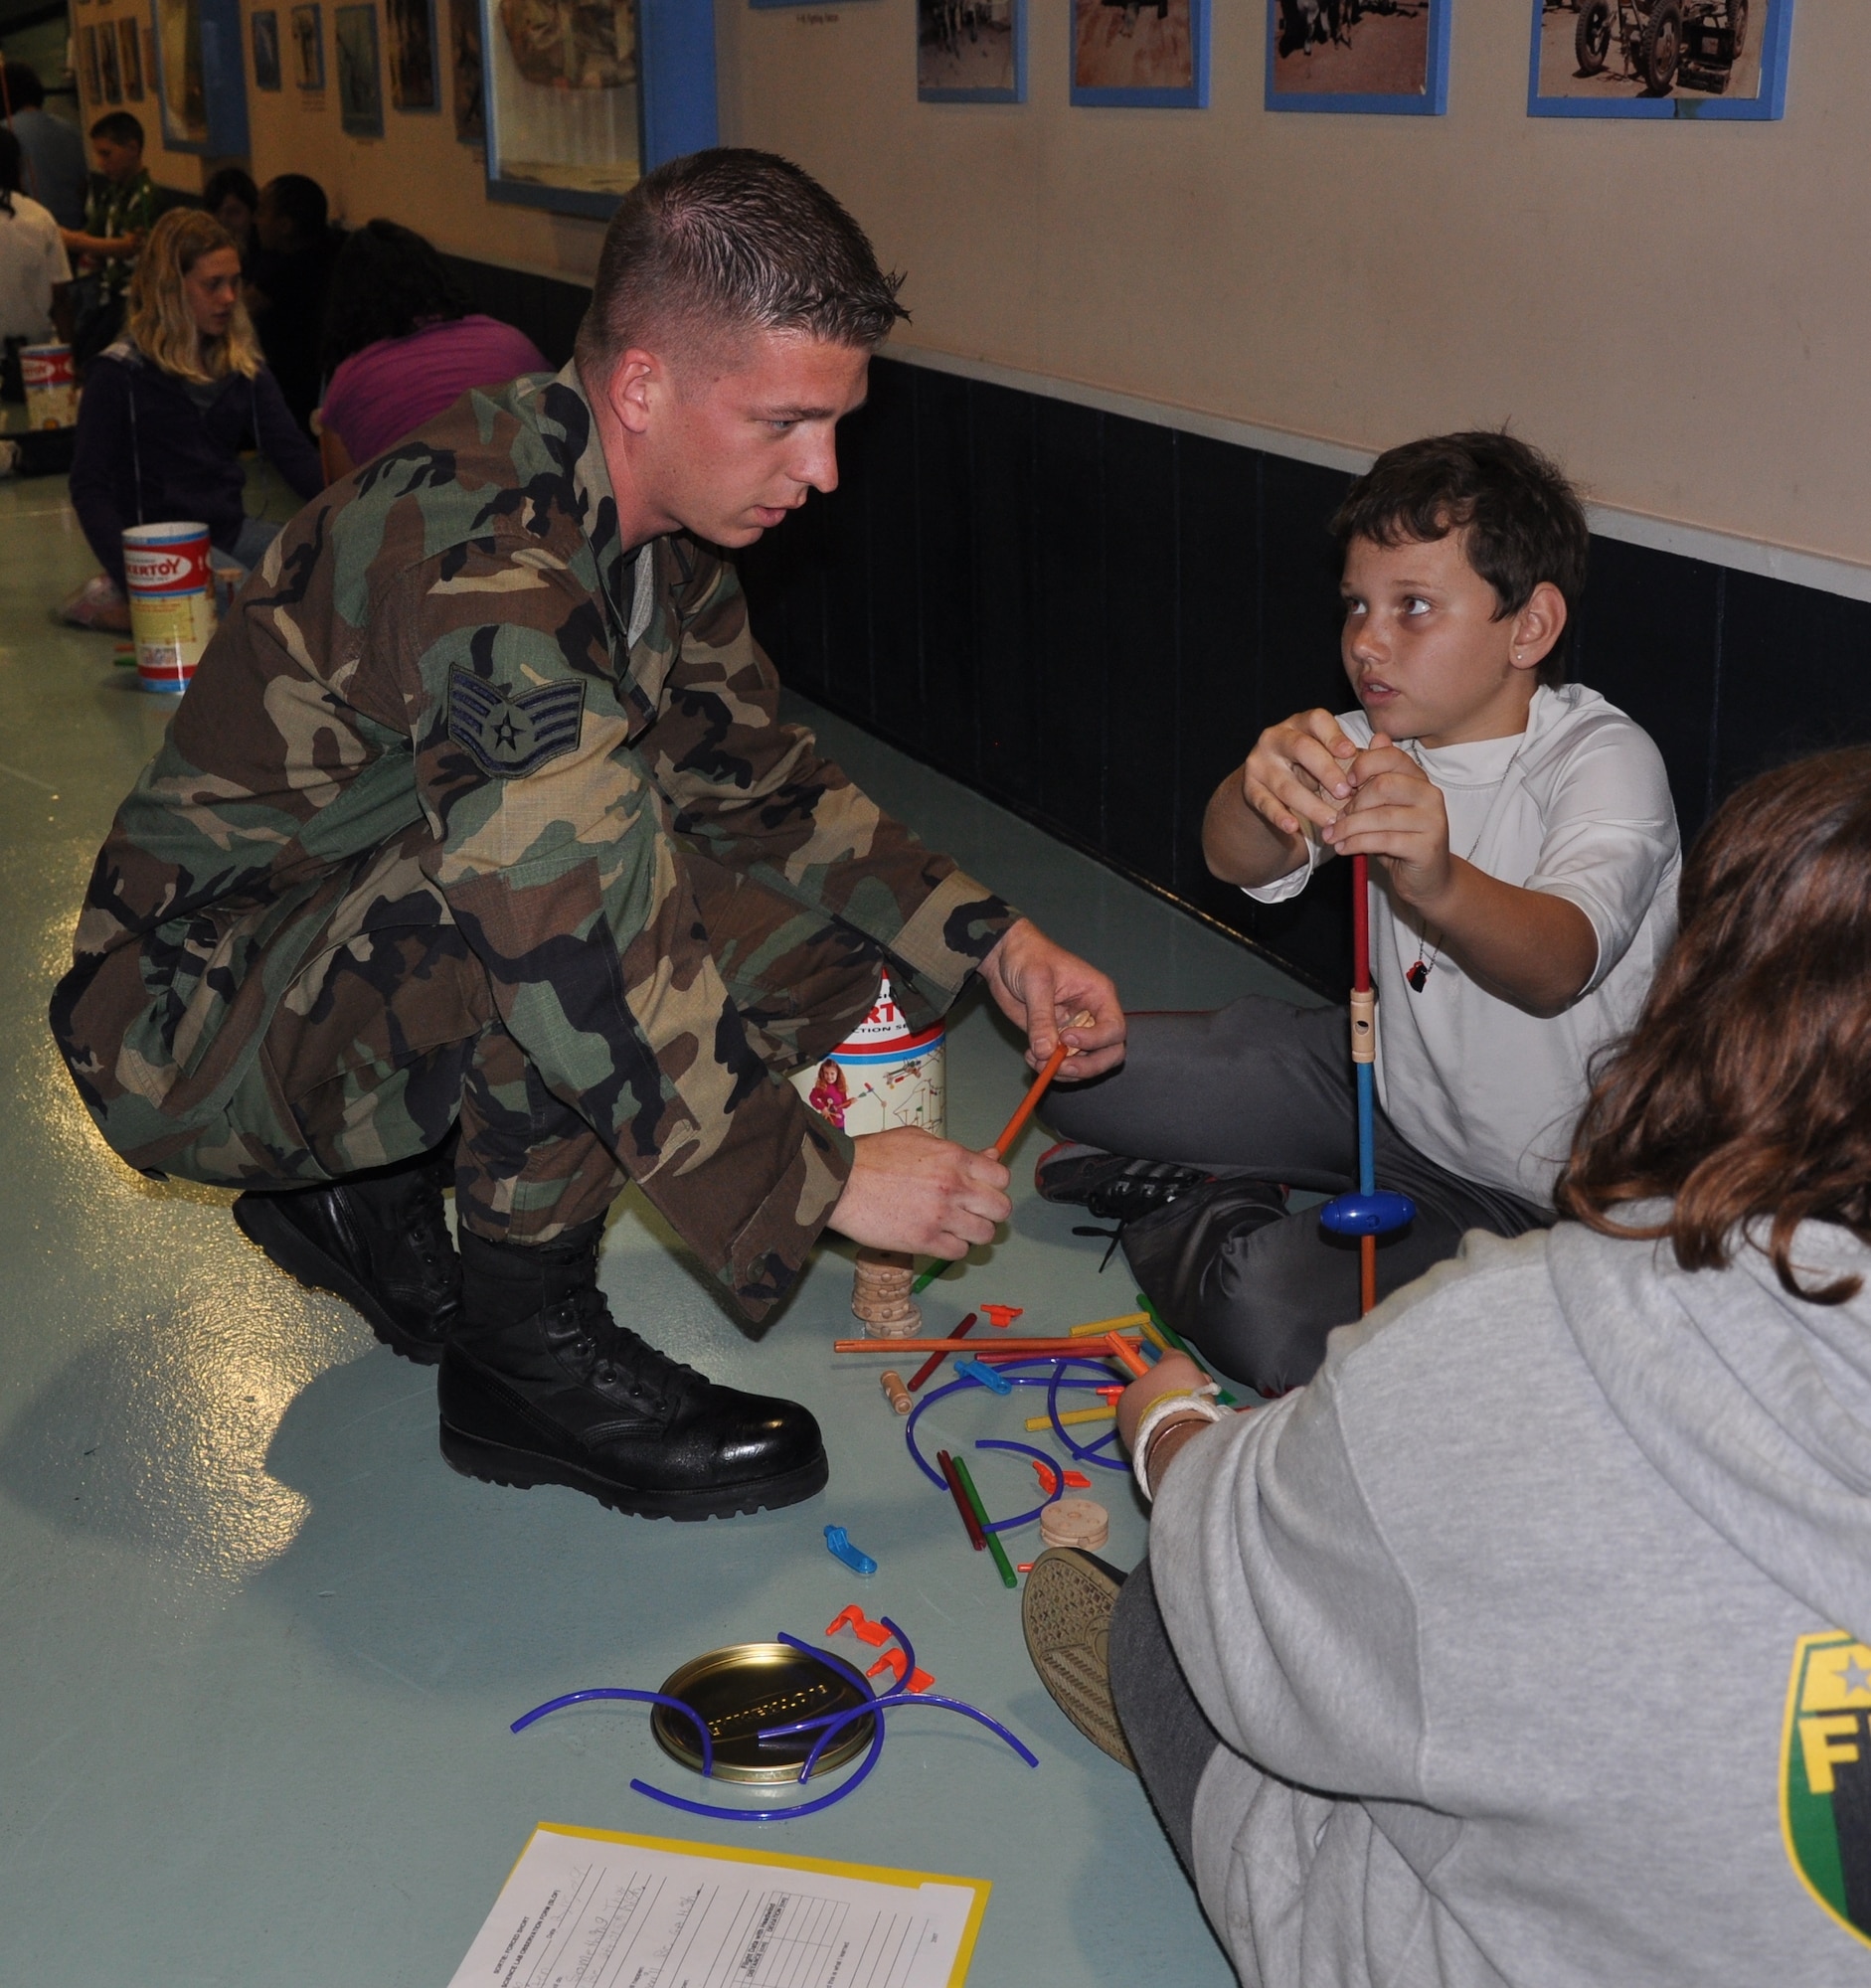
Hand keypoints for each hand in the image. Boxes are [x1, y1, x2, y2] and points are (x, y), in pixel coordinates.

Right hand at [825, 1127, 1010, 1258]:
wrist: (840, 1180)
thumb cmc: (873, 1156)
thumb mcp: (918, 1138)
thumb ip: (957, 1150)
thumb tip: (990, 1156)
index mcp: (954, 1158)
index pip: (1001, 1178)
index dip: (994, 1186)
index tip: (981, 1190)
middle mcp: (954, 1187)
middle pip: (1001, 1209)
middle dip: (990, 1211)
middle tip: (974, 1212)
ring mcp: (940, 1216)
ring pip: (984, 1234)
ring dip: (973, 1232)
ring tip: (955, 1227)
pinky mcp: (924, 1241)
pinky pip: (958, 1252)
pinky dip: (952, 1247)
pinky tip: (938, 1237)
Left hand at [977, 918, 1124, 1078]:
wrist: (1004, 958)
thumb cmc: (1028, 957)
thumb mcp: (1035, 982)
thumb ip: (1041, 1017)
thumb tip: (1046, 1052)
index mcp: (1099, 995)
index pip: (1114, 1028)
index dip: (1095, 1041)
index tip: (1066, 1037)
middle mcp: (1093, 1016)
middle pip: (1109, 1053)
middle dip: (1087, 1066)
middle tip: (1059, 1066)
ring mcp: (1076, 1030)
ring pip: (1087, 1064)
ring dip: (1064, 1071)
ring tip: (1037, 1061)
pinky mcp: (1056, 1039)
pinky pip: (1064, 1064)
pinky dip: (1050, 1068)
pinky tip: (1032, 1057)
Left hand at [1115, 1351, 1207, 1449]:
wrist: (1183, 1437)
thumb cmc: (1176, 1395)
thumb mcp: (1176, 1362)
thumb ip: (1171, 1357)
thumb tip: (1169, 1357)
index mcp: (1127, 1398)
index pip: (1151, 1385)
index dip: (1174, 1380)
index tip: (1193, 1380)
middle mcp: (1128, 1424)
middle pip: (1161, 1405)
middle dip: (1183, 1398)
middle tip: (1204, 1396)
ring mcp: (1141, 1446)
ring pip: (1169, 1425)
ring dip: (1186, 1417)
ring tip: (1205, 1416)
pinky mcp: (1157, 1463)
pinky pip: (1174, 1443)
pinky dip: (1186, 1437)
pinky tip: (1200, 1434)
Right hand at [1242, 708, 1360, 837]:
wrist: (1270, 782)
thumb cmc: (1311, 765)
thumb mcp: (1328, 754)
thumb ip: (1353, 752)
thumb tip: (1384, 744)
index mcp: (1300, 723)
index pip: (1316, 720)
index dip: (1334, 736)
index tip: (1350, 753)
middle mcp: (1276, 738)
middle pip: (1301, 749)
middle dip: (1326, 771)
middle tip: (1346, 792)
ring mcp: (1259, 763)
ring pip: (1285, 784)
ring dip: (1310, 804)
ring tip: (1331, 820)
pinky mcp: (1250, 788)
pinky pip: (1264, 803)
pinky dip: (1279, 816)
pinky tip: (1293, 828)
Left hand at [1321, 733, 1453, 912]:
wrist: (1427, 879)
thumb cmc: (1400, 839)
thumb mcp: (1385, 806)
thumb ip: (1379, 776)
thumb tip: (1376, 737)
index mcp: (1419, 779)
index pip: (1391, 756)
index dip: (1364, 765)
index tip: (1345, 785)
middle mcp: (1430, 795)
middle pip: (1383, 785)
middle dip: (1352, 804)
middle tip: (1335, 819)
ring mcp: (1432, 821)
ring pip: (1380, 815)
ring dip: (1348, 827)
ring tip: (1332, 836)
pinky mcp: (1427, 846)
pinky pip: (1383, 840)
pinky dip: (1356, 844)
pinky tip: (1343, 849)